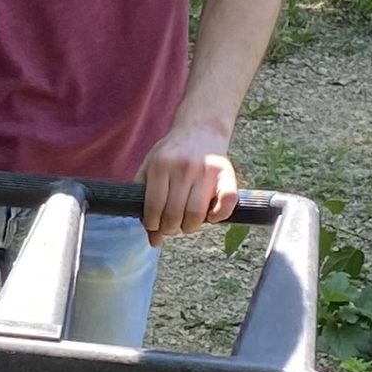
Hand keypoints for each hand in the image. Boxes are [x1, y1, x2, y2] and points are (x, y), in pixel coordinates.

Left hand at [139, 121, 239, 243]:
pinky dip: (219, 216)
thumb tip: (154, 241)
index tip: (155, 224)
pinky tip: (210, 217)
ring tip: (187, 222)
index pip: (153, 208)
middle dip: (171, 228)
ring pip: (196, 214)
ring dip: (190, 227)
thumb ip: (145, 202)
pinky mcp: (226, 173)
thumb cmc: (171, 155)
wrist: (199, 130)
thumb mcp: (150, 169)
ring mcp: (206, 170)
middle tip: (172, 225)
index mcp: (160, 166)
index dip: (153, 224)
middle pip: (174, 215)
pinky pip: (227, 202)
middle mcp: (183, 168)